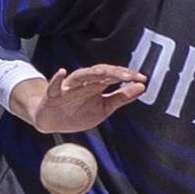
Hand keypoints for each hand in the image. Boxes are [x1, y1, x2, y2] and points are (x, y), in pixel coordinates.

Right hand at [12, 64, 147, 133]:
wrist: (52, 121)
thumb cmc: (78, 112)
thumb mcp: (104, 108)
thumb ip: (122, 98)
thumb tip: (141, 87)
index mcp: (96, 85)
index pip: (113, 75)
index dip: (127, 76)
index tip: (142, 79)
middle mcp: (83, 83)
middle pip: (99, 73)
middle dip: (114, 73)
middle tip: (129, 76)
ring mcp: (68, 87)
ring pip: (79, 76)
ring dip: (90, 73)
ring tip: (102, 72)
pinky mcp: (53, 94)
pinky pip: (54, 85)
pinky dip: (57, 79)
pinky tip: (61, 72)